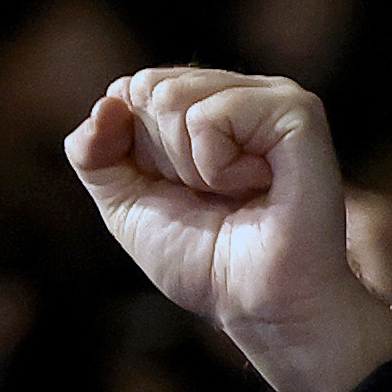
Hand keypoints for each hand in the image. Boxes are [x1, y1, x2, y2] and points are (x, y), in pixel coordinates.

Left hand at [71, 69, 391, 391]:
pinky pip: (211, 117)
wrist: (257, 304)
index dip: (136, 150)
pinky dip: (216, 167)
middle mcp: (242, 91)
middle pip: (149, 88)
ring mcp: (274, 97)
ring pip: (175, 98)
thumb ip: (93, 151)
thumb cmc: (203, 258)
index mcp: (207, 102)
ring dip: (190, 165)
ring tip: (236, 193)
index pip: (131, 90)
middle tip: (212, 195)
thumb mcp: (123, 203)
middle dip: (162, 157)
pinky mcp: (298, 113)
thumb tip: (109, 99)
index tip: (181, 191)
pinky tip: (257, 187)